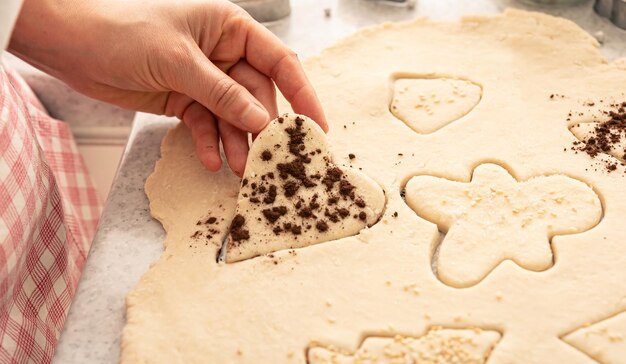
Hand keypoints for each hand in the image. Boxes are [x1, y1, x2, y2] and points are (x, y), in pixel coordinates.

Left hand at [9, 0, 327, 175]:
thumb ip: (223, 93)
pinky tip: (212, 160)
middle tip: (271, 159)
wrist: (72, 45)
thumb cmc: (122, 32)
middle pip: (257, 95)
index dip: (302, 93)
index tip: (317, 126)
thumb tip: (262, 119)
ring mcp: (205, 79)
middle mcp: (223, 53)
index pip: (279, 61)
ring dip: (237, 141)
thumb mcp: (179, 61)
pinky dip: (210, 142)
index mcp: (230, 28)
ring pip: (233, 115)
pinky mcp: (186, 99)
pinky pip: (207, 124)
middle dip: (262, 127)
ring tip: (240, 169)